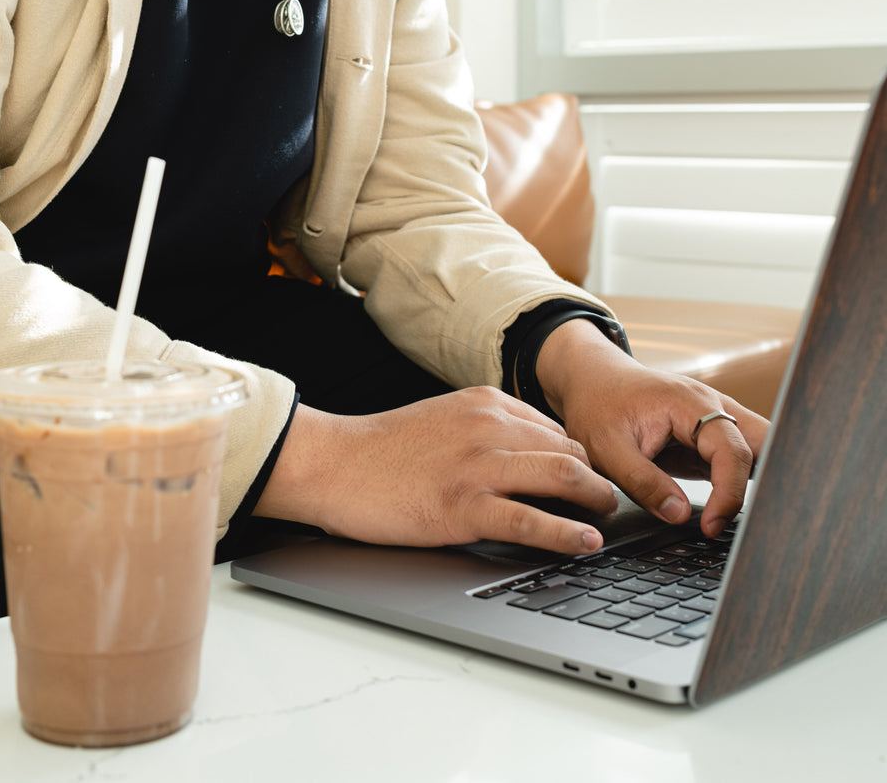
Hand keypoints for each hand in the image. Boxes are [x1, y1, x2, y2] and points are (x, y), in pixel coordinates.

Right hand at [254, 387, 619, 554]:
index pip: (556, 430)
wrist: (337, 463)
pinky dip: (567, 534)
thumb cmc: (385, 448)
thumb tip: (531, 454)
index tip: (594, 479)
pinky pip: (532, 520)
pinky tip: (585, 544)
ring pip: (563, 479)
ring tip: (607, 519)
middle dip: (599, 479)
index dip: (583, 458)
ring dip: (596, 502)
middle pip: (571, 451)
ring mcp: (480, 466)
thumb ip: (488, 429)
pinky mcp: (465, 506)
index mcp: (487, 403)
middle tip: (610, 502)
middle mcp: (491, 427)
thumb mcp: (446, 419)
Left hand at [535, 320, 767, 536]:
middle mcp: (713, 406)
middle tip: (760, 527)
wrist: (593, 380)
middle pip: (766, 441)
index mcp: (689, 403)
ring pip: (762, 448)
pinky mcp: (713, 437)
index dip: (729, 492)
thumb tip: (681, 516)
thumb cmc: (598, 407)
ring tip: (759, 524)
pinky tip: (743, 510)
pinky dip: (748, 481)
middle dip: (772, 481)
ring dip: (764, 481)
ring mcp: (717, 418)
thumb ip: (643, 483)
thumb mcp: (606, 449)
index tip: (712, 526)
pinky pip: (743, 458)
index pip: (732, 449)